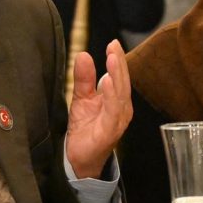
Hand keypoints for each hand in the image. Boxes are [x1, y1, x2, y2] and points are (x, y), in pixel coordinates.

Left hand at [66, 40, 132, 177]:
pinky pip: (113, 112)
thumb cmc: (85, 128)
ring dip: (117, 76)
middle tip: (113, 46)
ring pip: (120, 95)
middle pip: (123, 82)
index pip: (120, 76)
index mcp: (117, 100)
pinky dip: (111, 96)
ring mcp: (118, 121)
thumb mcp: (81, 98)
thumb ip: (83, 78)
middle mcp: (122, 109)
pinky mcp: (110, 131)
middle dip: (119, 64)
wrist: (80, 158)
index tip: (113, 43)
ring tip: (112, 60)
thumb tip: (84, 54)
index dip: (118, 59)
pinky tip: (107, 83)